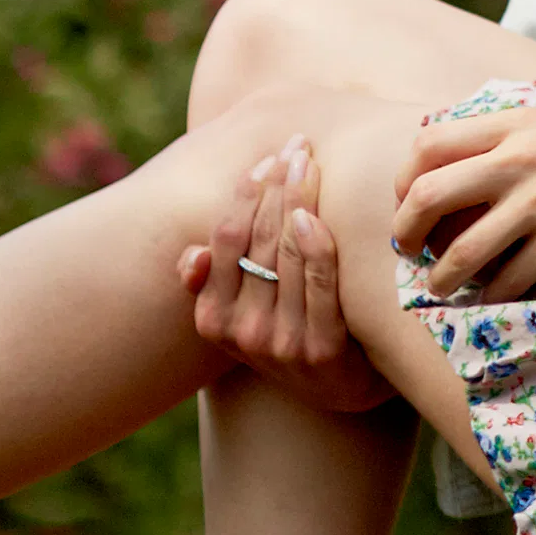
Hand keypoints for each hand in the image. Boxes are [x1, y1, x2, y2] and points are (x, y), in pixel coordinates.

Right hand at [175, 136, 389, 414]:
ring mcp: (282, 343)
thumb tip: (191, 256)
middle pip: (257, 240)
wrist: (344, 389)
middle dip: (276, 186)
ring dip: (298, 200)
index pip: (225, 241)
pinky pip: (320, 285)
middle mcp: (242, 332)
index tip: (267, 158)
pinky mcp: (323, 352)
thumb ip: (214, 284)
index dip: (245, 194)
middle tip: (297, 145)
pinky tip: (313, 215)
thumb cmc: (291, 332)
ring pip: (286, 254)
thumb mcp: (242, 315)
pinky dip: (315, 246)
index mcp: (213, 319)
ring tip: (310, 161)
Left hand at [393, 100, 535, 302]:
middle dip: (406, 233)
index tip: (410, 204)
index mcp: (514, 124)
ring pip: (460, 252)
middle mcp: (519, 160)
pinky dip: (491, 296)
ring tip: (441, 287)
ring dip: (439, 279)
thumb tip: (454, 158)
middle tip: (409, 251)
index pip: (427, 146)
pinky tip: (492, 297)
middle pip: (428, 197)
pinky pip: (507, 280)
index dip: (404, 180)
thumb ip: (508, 133)